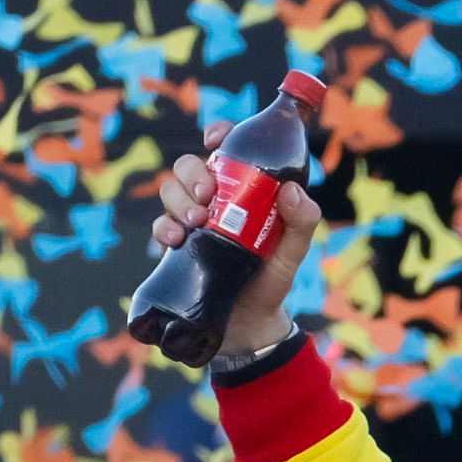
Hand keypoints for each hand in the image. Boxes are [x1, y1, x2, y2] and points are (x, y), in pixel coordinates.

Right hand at [150, 155, 327, 368]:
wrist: (249, 327)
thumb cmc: (273, 282)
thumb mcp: (294, 253)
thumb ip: (302, 223)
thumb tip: (291, 191)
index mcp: (241, 190)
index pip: (227, 150)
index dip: (219, 135)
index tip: (215, 140)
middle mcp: (213, 201)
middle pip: (190, 166)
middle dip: (193, 173)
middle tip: (208, 195)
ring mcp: (192, 223)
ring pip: (170, 190)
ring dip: (178, 198)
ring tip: (196, 221)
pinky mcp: (175, 248)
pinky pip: (159, 226)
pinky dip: (163, 228)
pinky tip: (175, 241)